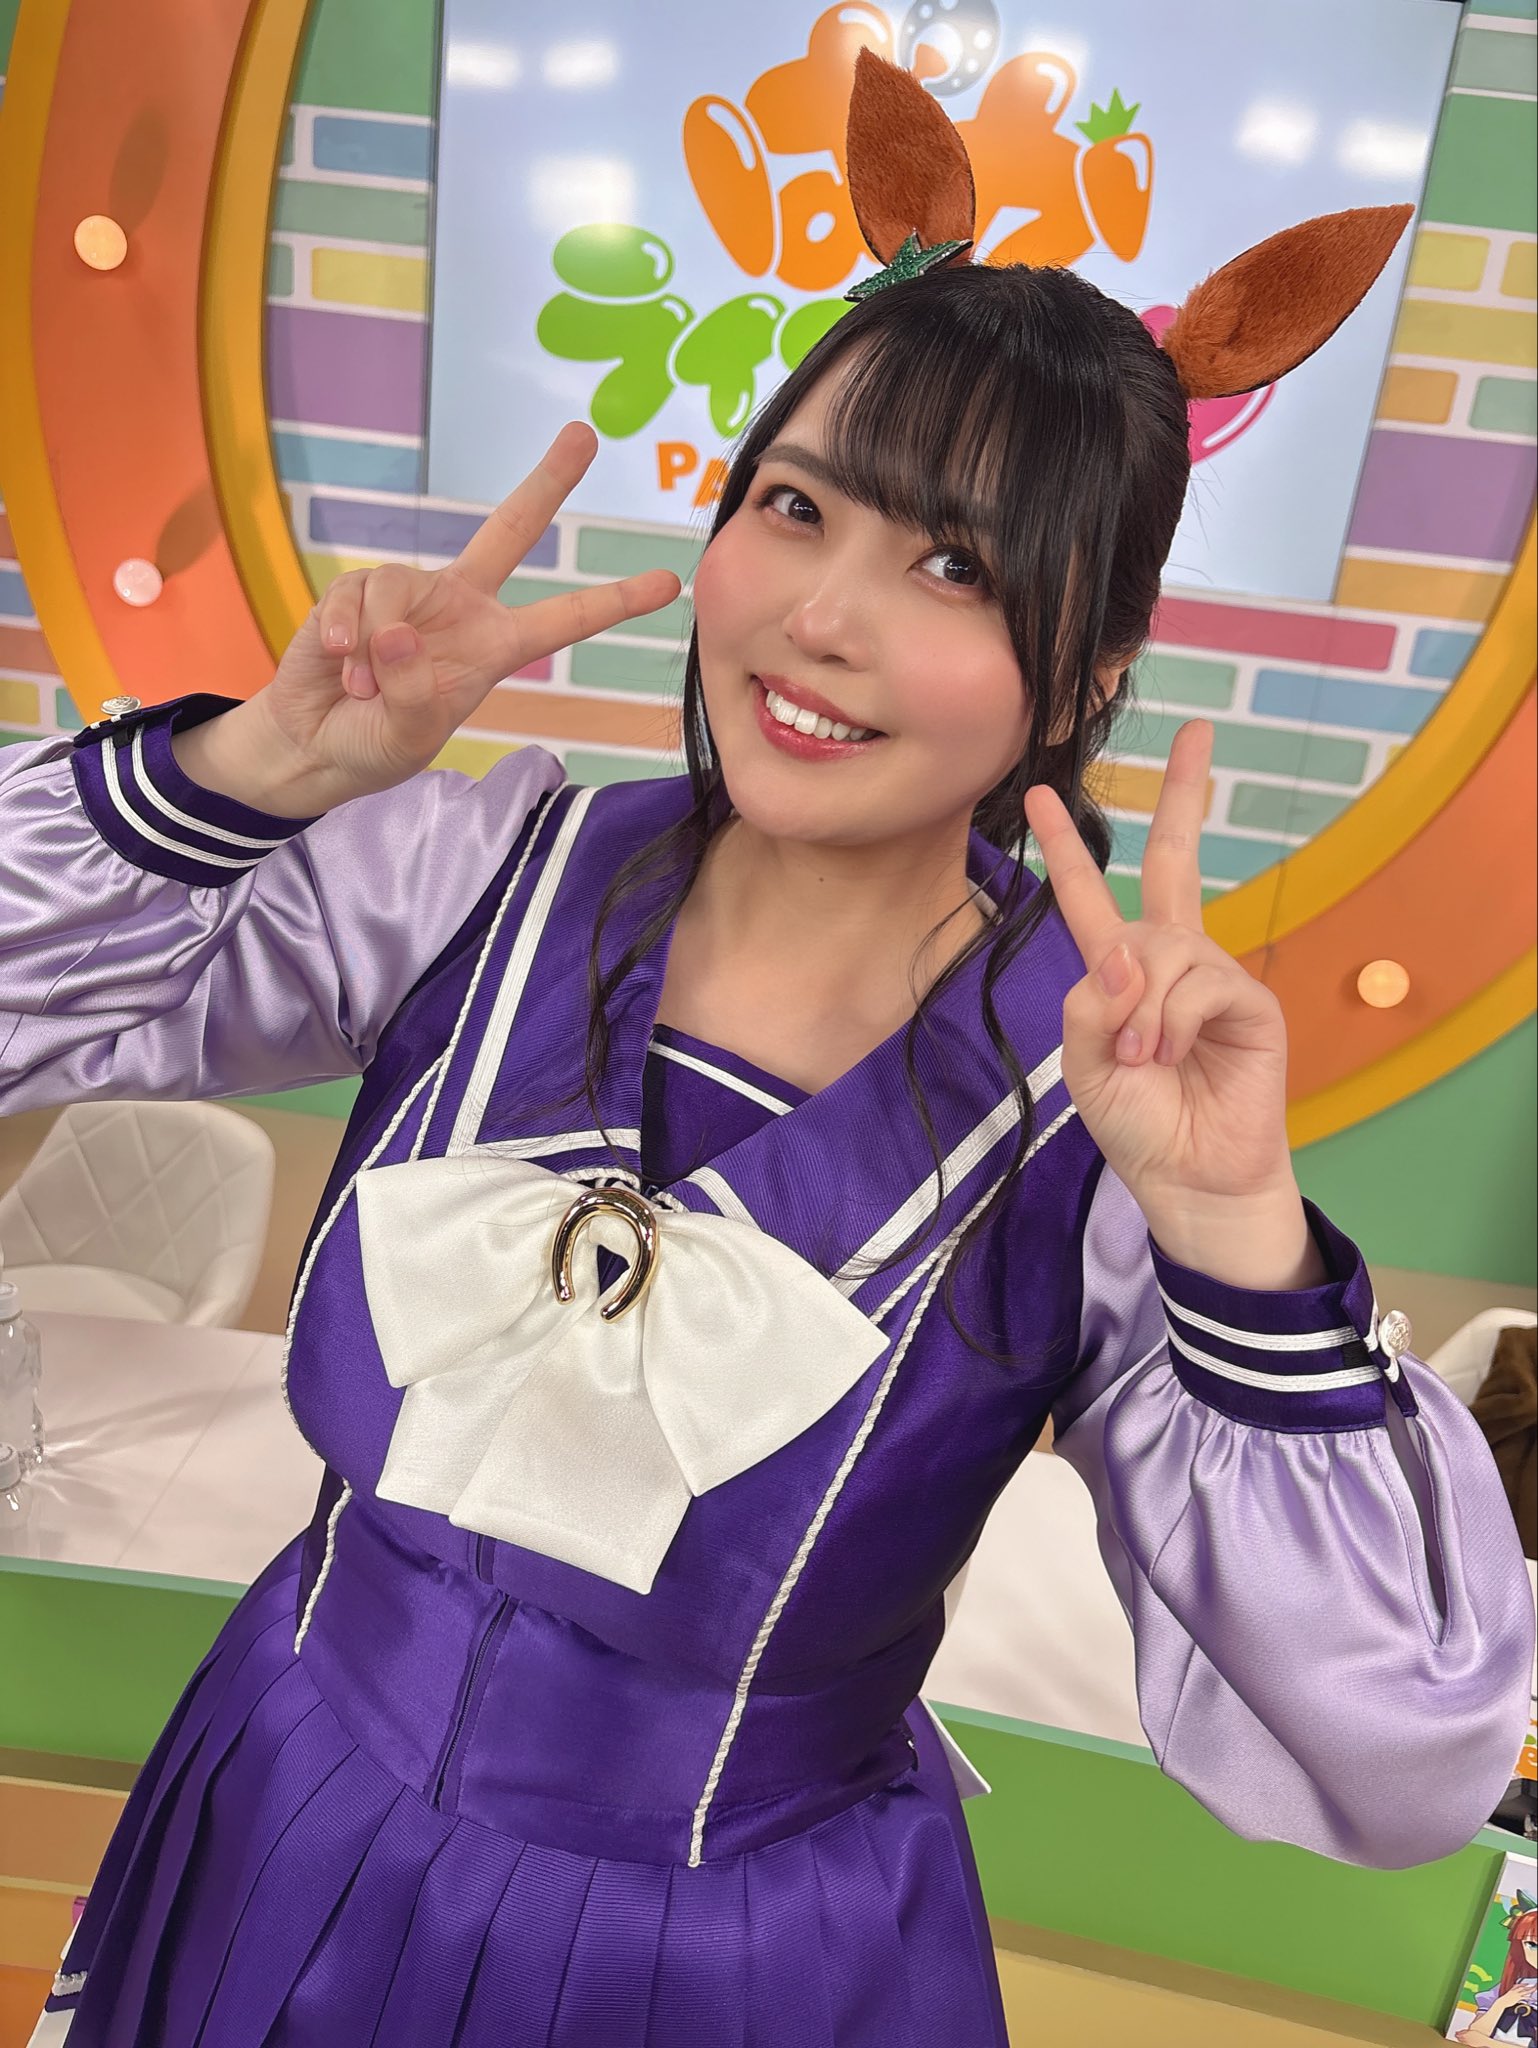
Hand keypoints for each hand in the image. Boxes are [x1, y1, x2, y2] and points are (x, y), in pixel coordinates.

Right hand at [242, 422, 679, 811]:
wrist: (313, 744)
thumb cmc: (375, 744)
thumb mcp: (410, 737)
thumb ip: (414, 691)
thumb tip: (399, 630)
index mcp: (494, 647)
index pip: (563, 619)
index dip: (613, 600)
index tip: (669, 582)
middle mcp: (459, 608)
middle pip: (509, 530)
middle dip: (547, 481)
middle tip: (584, 434)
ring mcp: (408, 595)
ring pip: (398, 588)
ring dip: (377, 646)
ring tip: (364, 686)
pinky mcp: (355, 591)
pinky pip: (354, 596)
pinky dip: (343, 637)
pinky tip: (339, 665)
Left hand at [1024, 723, 1307, 1277]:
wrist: (1190, 1179)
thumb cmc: (1139, 1125)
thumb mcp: (1085, 1066)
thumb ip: (1089, 1007)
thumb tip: (1121, 956)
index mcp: (1122, 973)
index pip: (1092, 897)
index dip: (1069, 847)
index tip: (1041, 792)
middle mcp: (1173, 961)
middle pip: (1178, 860)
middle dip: (1185, 795)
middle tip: (1200, 732)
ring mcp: (1215, 977)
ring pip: (1163, 948)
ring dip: (1141, 1008)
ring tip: (1142, 1060)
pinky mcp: (1250, 1003)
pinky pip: (1198, 983)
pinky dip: (1171, 1021)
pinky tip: (1170, 1056)